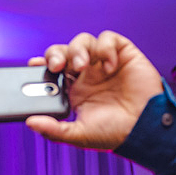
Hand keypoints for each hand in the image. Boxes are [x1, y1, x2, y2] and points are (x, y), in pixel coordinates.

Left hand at [24, 31, 162, 149]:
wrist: (145, 129)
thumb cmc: (115, 133)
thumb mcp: (80, 135)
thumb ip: (54, 130)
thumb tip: (30, 122)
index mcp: (74, 89)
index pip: (52, 69)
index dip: (43, 63)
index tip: (34, 65)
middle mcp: (87, 73)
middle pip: (64, 51)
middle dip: (57, 53)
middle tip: (57, 65)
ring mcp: (103, 62)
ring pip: (83, 41)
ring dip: (79, 50)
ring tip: (83, 66)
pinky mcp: (122, 54)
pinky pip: (108, 39)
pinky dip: (105, 48)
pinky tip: (109, 66)